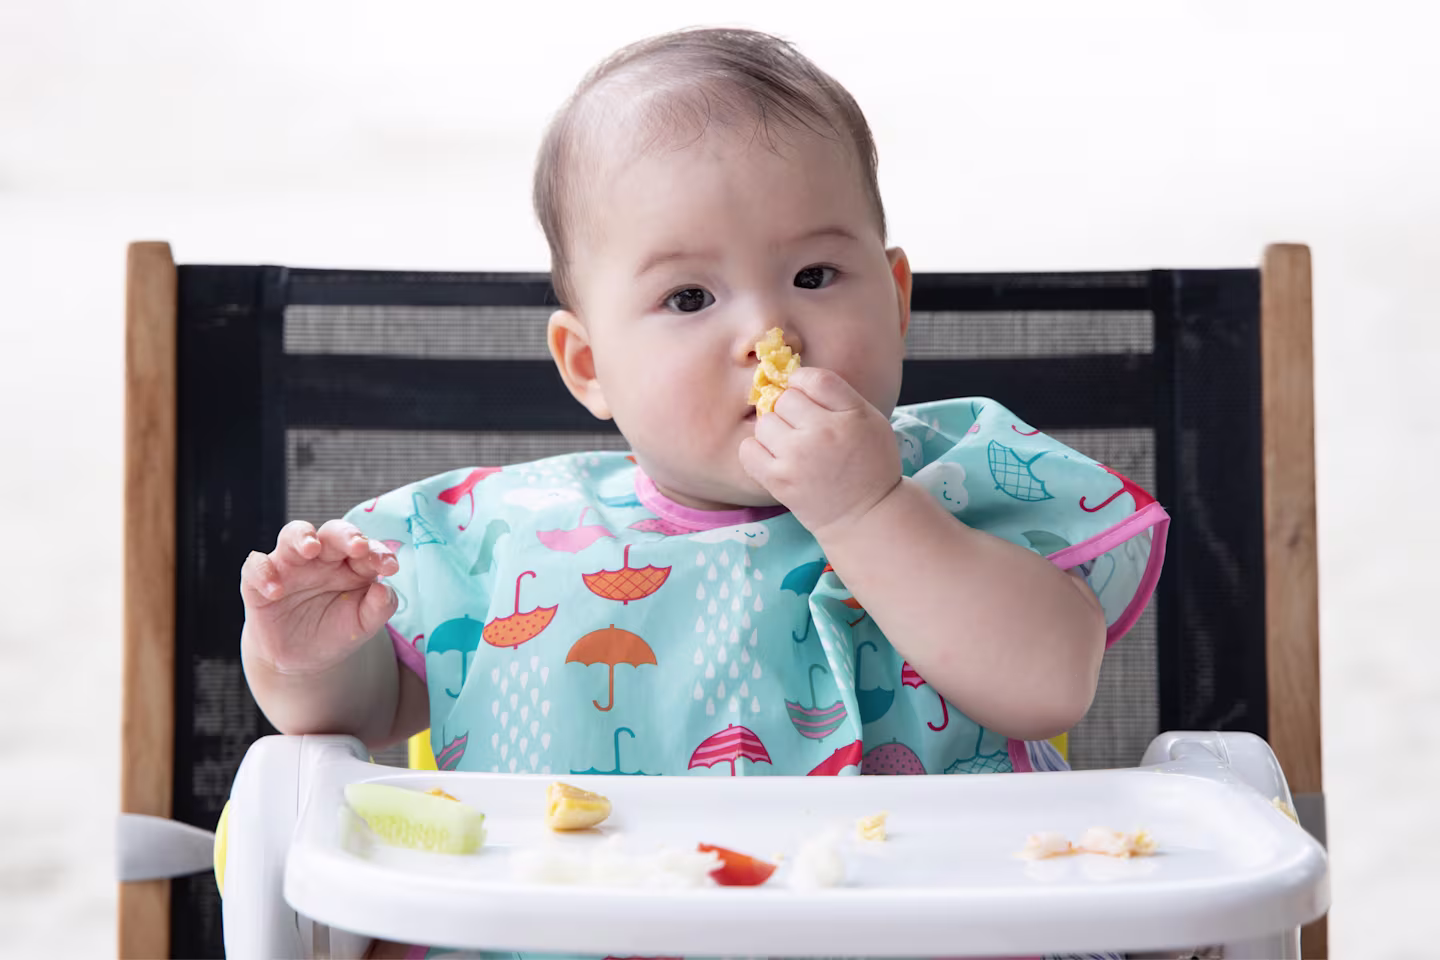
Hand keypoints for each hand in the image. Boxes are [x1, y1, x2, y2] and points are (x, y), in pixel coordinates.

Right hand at [240, 519, 399, 675]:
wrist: (299, 660)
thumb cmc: (335, 631)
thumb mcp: (363, 624)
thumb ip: (379, 607)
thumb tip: (385, 589)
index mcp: (351, 564)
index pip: (367, 548)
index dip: (379, 553)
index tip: (389, 567)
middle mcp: (322, 558)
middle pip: (333, 532)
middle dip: (345, 535)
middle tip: (357, 546)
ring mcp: (290, 565)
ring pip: (293, 534)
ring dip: (301, 537)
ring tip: (311, 548)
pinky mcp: (259, 580)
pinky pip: (256, 566)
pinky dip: (263, 572)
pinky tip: (276, 590)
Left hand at [738, 367, 900, 536]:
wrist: (866, 516)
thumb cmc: (870, 464)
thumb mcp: (871, 420)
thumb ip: (838, 395)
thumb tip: (795, 378)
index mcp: (850, 414)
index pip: (812, 378)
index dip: (804, 384)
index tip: (808, 399)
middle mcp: (822, 433)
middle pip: (784, 399)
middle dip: (791, 410)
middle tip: (805, 430)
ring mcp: (796, 458)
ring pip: (764, 422)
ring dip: (774, 430)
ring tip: (791, 446)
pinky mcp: (778, 480)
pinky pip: (747, 449)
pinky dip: (756, 450)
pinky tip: (773, 457)